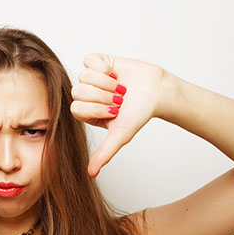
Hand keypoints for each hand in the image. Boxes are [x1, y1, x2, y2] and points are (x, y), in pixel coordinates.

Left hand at [71, 53, 165, 177]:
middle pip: (78, 91)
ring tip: (120, 87)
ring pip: (84, 76)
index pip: (76, 107)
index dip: (96, 108)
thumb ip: (104, 154)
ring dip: (106, 82)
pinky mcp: (98, 61)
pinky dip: (104, 67)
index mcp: (86, 112)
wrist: (157, 91)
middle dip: (103, 95)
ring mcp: (90, 78)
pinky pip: (89, 60)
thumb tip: (91, 174)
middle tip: (119, 99)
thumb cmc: (138, 114)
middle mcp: (85, 95)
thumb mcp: (120, 136)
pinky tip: (115, 72)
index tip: (115, 110)